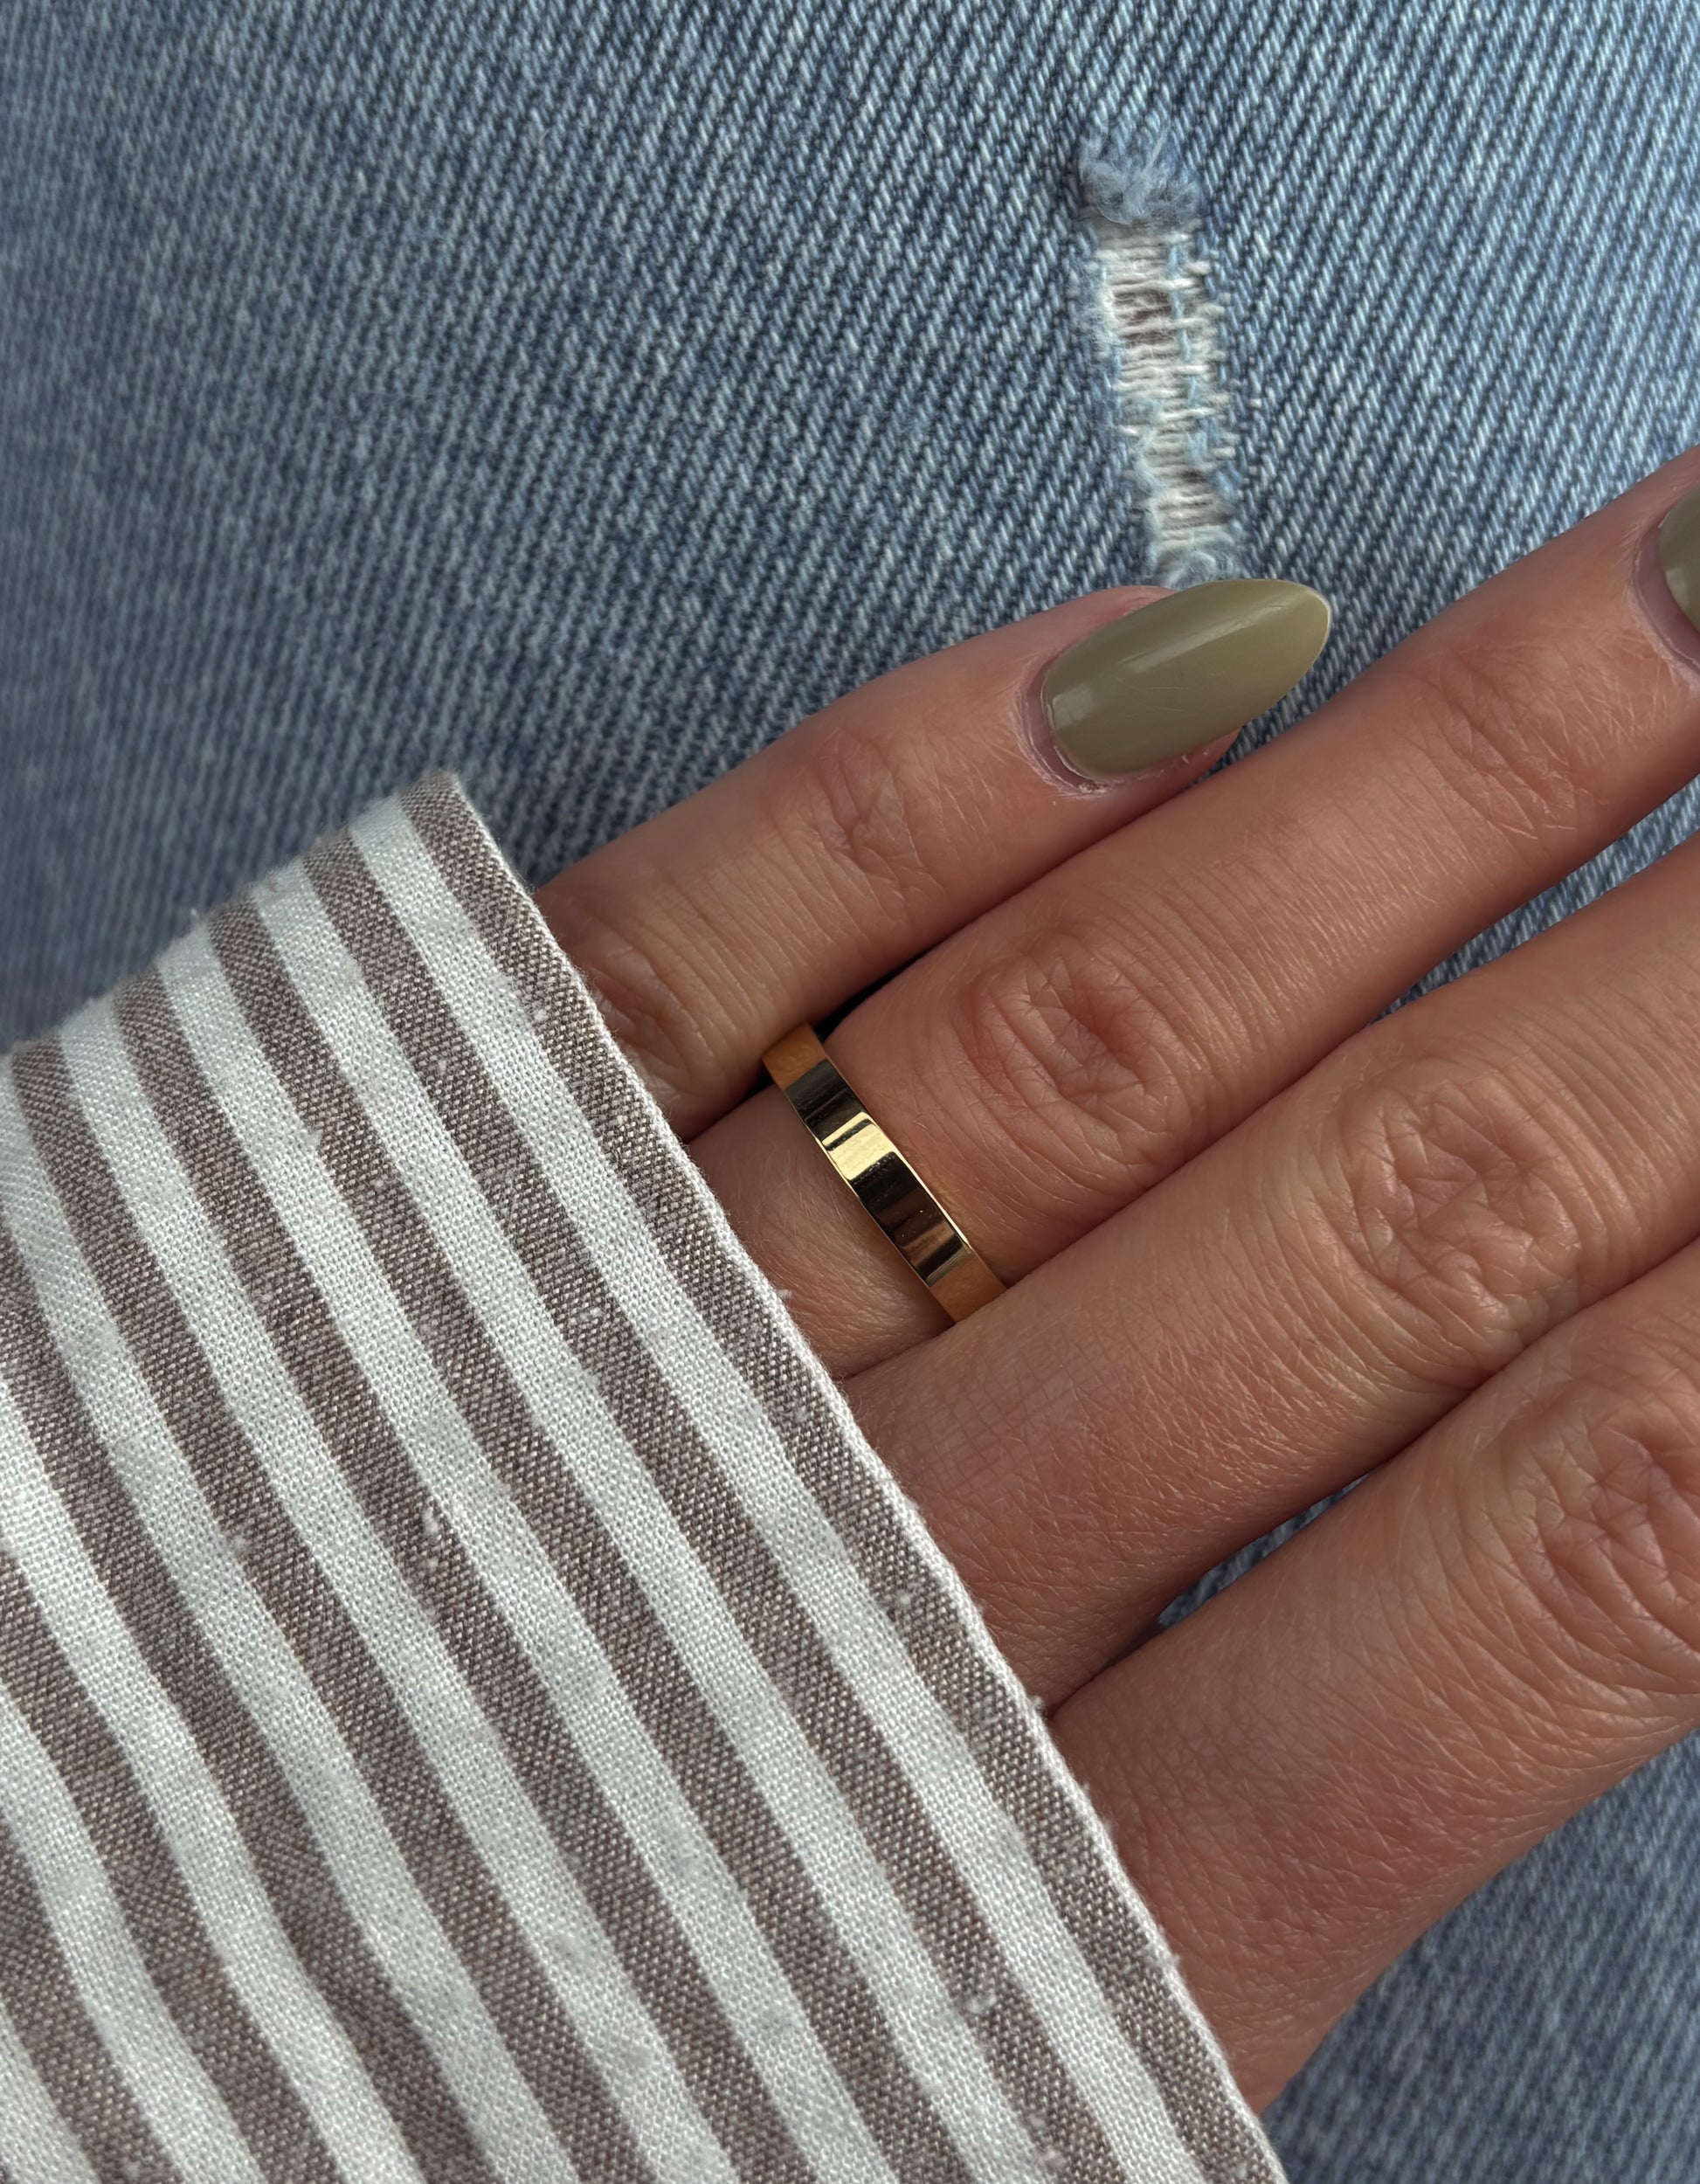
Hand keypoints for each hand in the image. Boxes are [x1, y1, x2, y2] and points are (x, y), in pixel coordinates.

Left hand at [536, 454, 1699, 2107]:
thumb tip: (1597, 1450)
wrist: (157, 2075)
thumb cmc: (638, 2064)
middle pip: (1378, 1226)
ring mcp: (624, 1378)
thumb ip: (1316, 1777)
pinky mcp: (419, 1213)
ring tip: (1659, 603)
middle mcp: (857, 1615)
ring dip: (1406, 799)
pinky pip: (694, 952)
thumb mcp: (1033, 2051)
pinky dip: (925, 786)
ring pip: (1087, 1042)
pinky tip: (1176, 652)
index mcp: (1062, 1917)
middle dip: (1661, 981)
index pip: (1564, 1542)